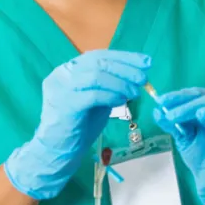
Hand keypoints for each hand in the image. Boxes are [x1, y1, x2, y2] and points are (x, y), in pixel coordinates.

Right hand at [5, 50, 150, 199]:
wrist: (58, 149)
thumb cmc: (80, 124)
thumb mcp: (99, 99)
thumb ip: (112, 86)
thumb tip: (137, 76)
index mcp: (69, 69)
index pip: (99, 55)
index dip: (124, 57)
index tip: (146, 62)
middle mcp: (62, 75)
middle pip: (98, 63)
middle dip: (125, 68)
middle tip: (143, 78)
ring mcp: (61, 89)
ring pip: (96, 76)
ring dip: (121, 83)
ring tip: (134, 92)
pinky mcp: (65, 105)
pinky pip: (92, 95)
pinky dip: (110, 96)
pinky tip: (121, 101)